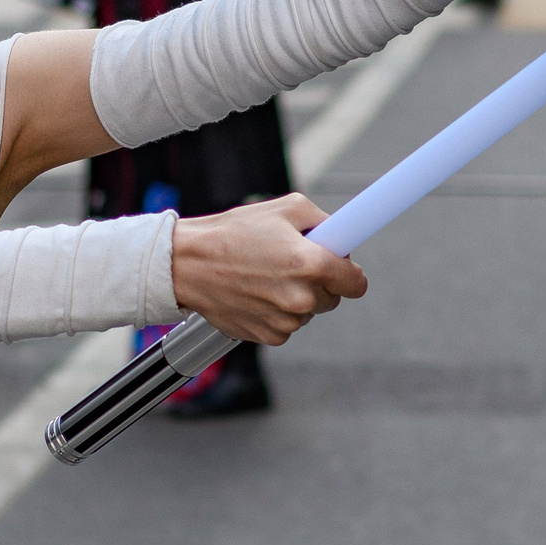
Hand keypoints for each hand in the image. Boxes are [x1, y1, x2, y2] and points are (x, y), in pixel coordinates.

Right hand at [170, 194, 368, 345]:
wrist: (188, 264)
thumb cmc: (233, 233)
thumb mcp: (286, 208)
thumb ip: (323, 221)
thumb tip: (341, 236)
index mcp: (311, 264)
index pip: (357, 282)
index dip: (350, 273)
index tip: (343, 268)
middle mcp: (302, 297)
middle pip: (334, 297)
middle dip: (320, 281)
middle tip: (292, 263)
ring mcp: (286, 320)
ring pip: (309, 311)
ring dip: (297, 297)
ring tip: (266, 275)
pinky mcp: (269, 336)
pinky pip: (288, 325)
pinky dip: (278, 312)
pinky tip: (257, 293)